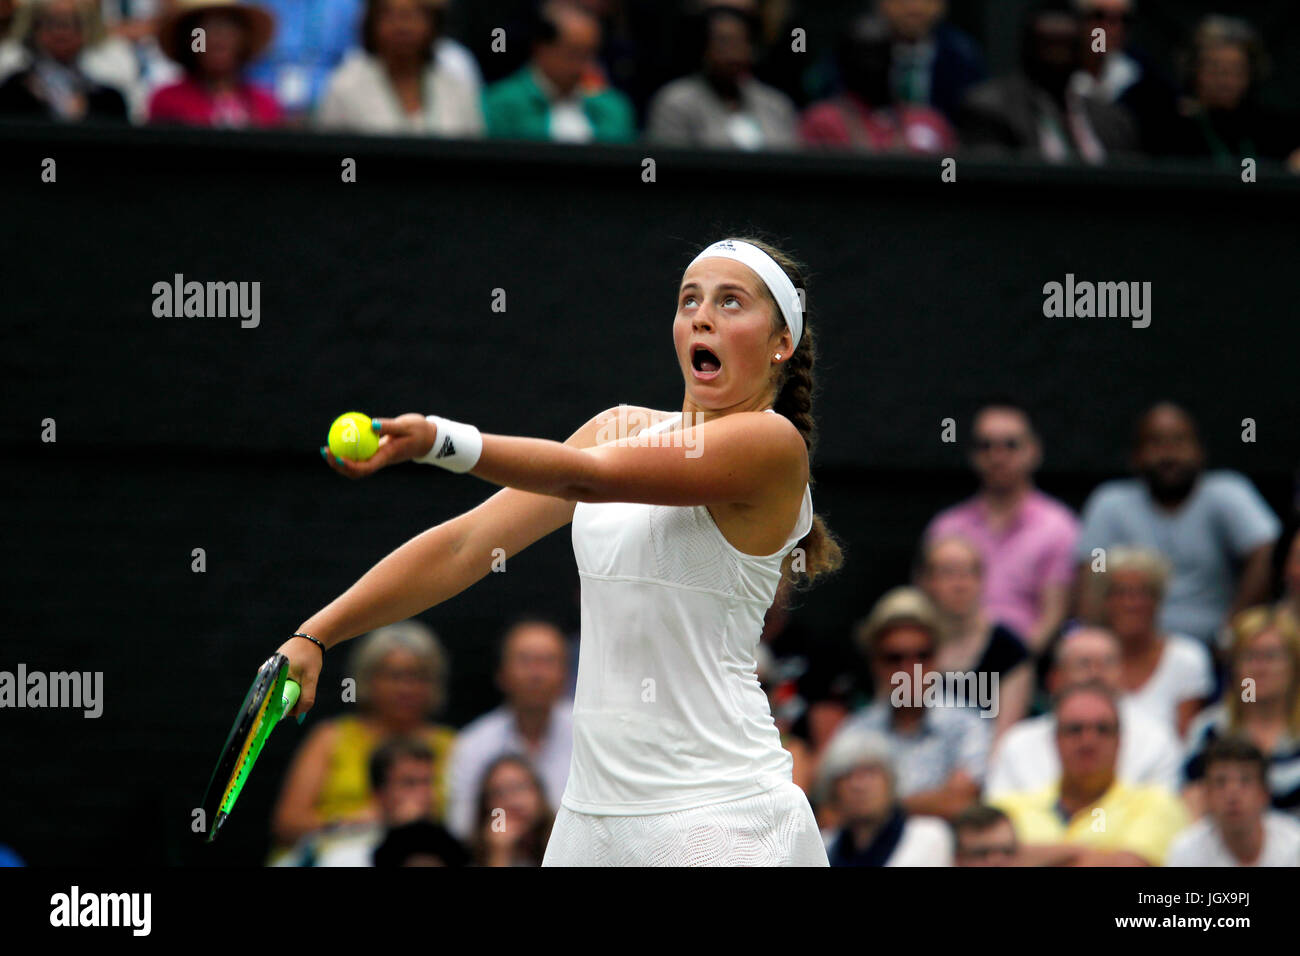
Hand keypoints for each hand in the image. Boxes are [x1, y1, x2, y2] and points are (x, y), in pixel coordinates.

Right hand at [276, 633, 323, 717]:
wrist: (310, 638)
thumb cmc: (310, 656)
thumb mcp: (311, 678)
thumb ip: (307, 697)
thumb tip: (299, 716)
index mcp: (270, 676)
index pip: (270, 703)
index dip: (280, 711)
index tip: (291, 715)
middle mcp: (265, 676)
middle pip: (274, 700)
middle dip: (289, 703)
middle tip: (301, 702)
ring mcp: (268, 675)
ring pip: (279, 695)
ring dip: (291, 696)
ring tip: (302, 685)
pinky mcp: (273, 674)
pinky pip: (281, 689)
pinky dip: (291, 690)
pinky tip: (299, 683)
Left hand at [320, 413, 435, 478]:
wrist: (428, 437)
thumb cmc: (418, 431)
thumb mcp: (405, 426)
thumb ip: (388, 426)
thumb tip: (370, 423)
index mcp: (387, 457)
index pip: (365, 467)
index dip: (349, 465)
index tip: (337, 455)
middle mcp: (380, 460)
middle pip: (356, 471)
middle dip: (338, 465)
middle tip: (326, 451)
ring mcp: (378, 458)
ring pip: (355, 466)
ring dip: (339, 460)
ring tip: (327, 448)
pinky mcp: (377, 453)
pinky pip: (359, 454)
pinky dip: (348, 450)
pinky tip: (339, 439)